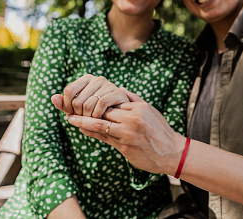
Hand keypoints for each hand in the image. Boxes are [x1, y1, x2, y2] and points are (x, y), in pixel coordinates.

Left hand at [51, 74, 128, 117]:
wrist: (121, 115)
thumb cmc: (97, 111)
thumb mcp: (79, 108)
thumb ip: (65, 104)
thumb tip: (53, 98)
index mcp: (86, 79)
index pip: (69, 90)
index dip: (67, 106)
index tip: (72, 115)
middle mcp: (97, 79)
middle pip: (77, 100)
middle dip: (78, 115)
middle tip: (83, 120)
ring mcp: (108, 85)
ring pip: (88, 104)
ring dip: (88, 117)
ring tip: (91, 121)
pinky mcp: (118, 92)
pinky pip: (101, 105)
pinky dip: (97, 114)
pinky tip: (99, 118)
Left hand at [67, 88, 185, 174]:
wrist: (171, 153)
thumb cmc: (160, 131)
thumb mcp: (150, 111)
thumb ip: (134, 99)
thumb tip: (120, 89)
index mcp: (139, 108)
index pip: (113, 100)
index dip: (98, 100)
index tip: (85, 97)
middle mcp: (133, 118)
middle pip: (105, 110)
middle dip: (88, 109)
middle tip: (72, 106)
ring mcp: (128, 133)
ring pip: (100, 124)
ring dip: (83, 121)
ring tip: (70, 118)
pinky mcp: (124, 147)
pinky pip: (103, 138)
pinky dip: (90, 132)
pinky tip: (81, 129)